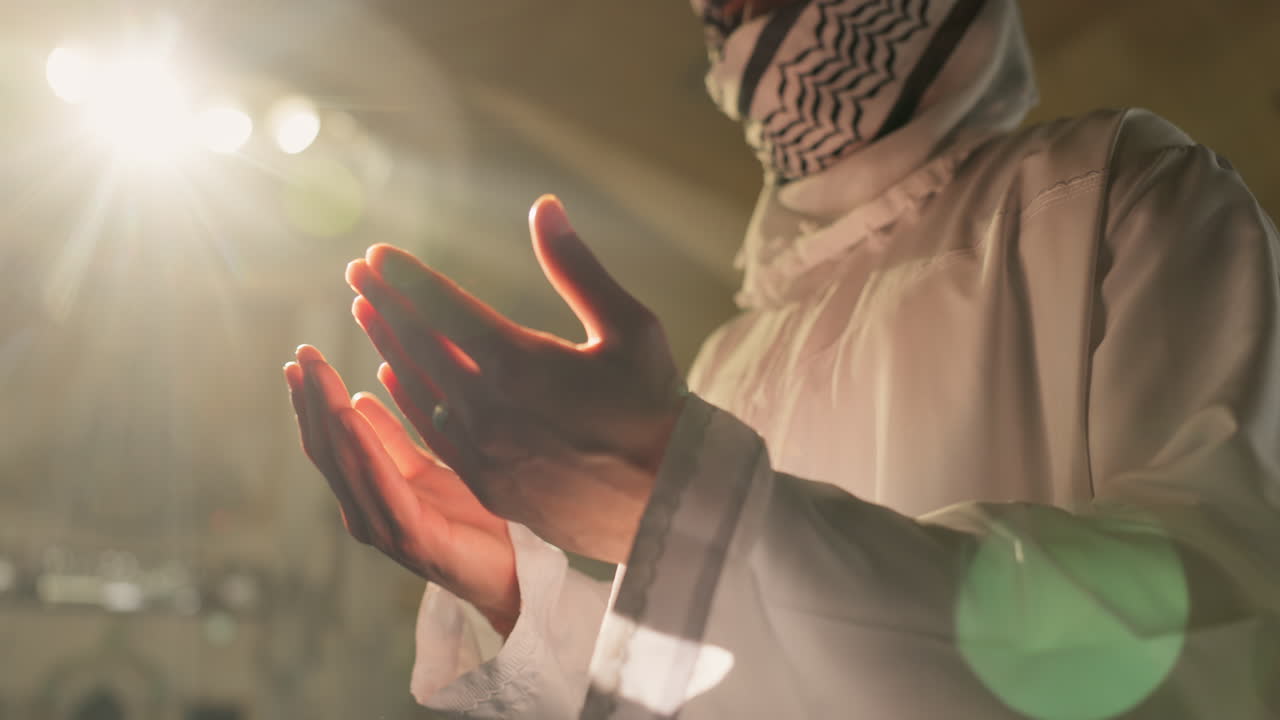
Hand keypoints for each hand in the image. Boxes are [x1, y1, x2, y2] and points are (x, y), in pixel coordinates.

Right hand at [284, 346, 519, 635]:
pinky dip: (363, 448)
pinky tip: (350, 415)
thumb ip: (393, 441)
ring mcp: (386, 528)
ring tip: (317, 376)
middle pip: (331, 449)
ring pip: (347, 462)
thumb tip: (358, 399)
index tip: (301, 360)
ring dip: (328, 415)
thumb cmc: (475, 521)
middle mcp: (368, 512)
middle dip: (313, 400)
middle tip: (302, 354)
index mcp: (371, 494)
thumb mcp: (431, 467)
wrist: (515, 571)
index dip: (313, 401)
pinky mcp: (413, 538)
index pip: (333, 442)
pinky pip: (382, 485)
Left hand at [345, 195, 685, 563]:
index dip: (407, 278)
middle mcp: (490, 406)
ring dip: (388, 347)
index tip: (378, 256)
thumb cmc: (656, 406)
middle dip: (385, 304)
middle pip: (420, 345)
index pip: (444, 309)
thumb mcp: (630, 326)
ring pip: (418, 389)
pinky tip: (392, 377)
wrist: (670, 501)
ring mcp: (483, 450)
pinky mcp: (486, 484)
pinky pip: (433, 433)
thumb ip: (577, 267)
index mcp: (522, 362)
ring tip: (365, 314)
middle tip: (357, 275)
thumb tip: (544, 207)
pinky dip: (408, 400)